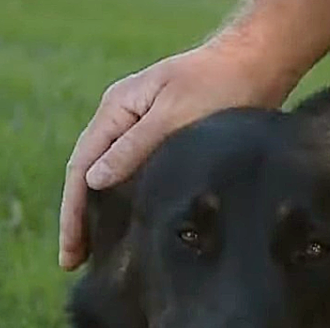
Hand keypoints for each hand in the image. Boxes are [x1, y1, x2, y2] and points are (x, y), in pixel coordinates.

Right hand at [59, 43, 294, 270]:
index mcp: (115, 109)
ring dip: (97, 213)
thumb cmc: (219, 85)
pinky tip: (124, 227)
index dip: (72, 212)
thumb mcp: (173, 116)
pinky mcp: (161, 140)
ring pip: (108, 178)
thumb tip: (93, 181)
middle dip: (78, 218)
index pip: (81, 167)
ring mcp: (139, 129)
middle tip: (71, 262)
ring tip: (92, 253)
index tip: (70, 251)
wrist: (259, 63)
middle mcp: (120, 119)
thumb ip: (131, 148)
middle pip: (88, 175)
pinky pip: (131, 177)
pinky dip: (122, 203)